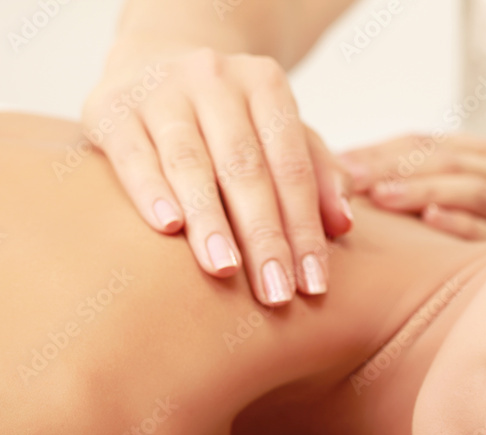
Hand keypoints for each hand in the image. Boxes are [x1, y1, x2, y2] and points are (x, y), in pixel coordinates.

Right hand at [82, 47, 352, 304]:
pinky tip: (168, 227)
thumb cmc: (232, 117)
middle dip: (264, 236)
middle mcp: (215, 79)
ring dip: (211, 222)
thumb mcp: (280, 132)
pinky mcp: (110, 109)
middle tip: (276, 293)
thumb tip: (344, 224)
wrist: (154, 60)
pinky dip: (150, 190)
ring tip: (226, 270)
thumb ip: (318, 174)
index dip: (305, 228)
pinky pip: (133, 154)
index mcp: (266, 84)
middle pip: (245, 169)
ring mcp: (161, 91)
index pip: (292, 167)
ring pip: (190, 163)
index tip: (314, 285)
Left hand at [339, 134, 485, 238]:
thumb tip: (328, 163)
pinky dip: (459, 222)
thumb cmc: (460, 229)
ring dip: (423, 190)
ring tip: (383, 196)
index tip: (337, 163)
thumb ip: (393, 175)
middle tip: (351, 179)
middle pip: (445, 161)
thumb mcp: (430, 191)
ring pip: (470, 188)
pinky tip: (431, 219)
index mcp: (478, 153)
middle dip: (395, 168)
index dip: (379, 152)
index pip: (422, 144)